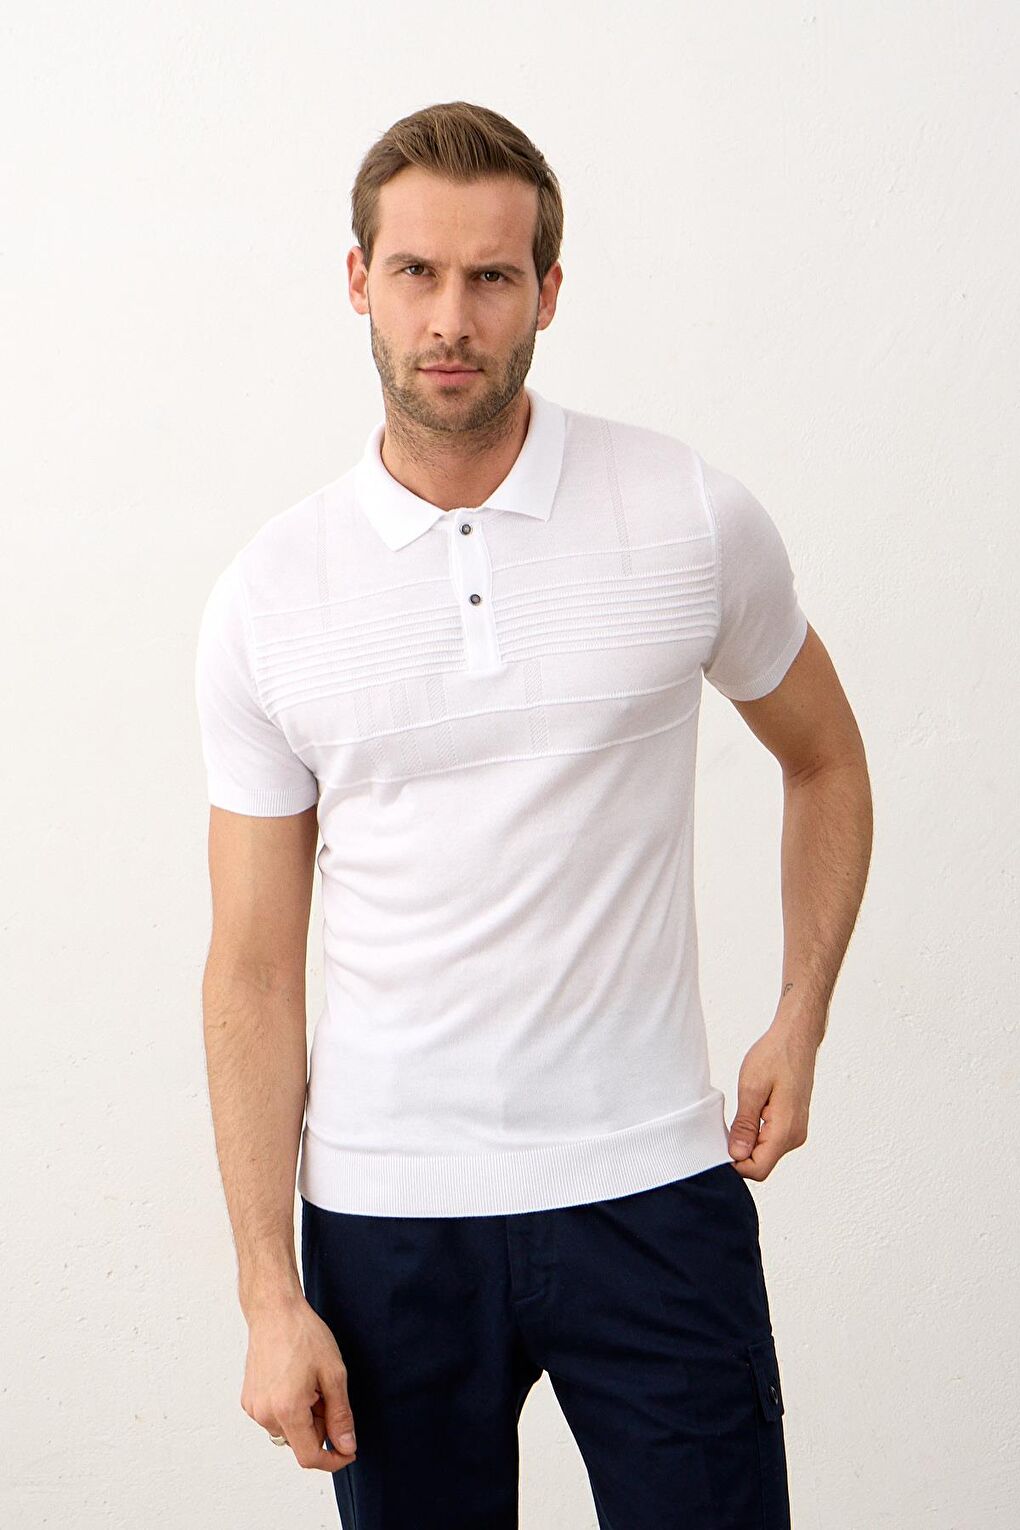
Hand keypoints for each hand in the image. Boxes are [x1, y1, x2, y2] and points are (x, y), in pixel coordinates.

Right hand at [240, 1295, 357, 1471]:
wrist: (274, 1312)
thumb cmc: (303, 1335)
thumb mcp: (334, 1374)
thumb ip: (341, 1416)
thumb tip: (346, 1446)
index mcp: (287, 1410)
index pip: (309, 1457)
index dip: (333, 1459)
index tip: (348, 1450)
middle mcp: (265, 1414)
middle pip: (300, 1443)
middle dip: (320, 1427)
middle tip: (327, 1393)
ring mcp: (254, 1408)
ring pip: (288, 1430)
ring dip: (304, 1417)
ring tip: (309, 1383)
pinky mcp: (248, 1400)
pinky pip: (275, 1418)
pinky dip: (289, 1409)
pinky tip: (294, 1381)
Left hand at [727, 1017, 817, 1180]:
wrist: (796, 1038)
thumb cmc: (775, 1056)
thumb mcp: (751, 1088)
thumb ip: (745, 1125)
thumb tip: (737, 1155)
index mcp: (785, 1131)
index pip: (758, 1170)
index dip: (735, 1163)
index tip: (719, 1143)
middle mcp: (795, 1137)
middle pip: (761, 1164)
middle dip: (739, 1152)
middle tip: (725, 1125)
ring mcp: (796, 1131)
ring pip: (765, 1153)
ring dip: (747, 1142)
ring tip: (740, 1112)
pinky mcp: (793, 1124)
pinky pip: (770, 1141)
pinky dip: (755, 1134)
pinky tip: (750, 1111)